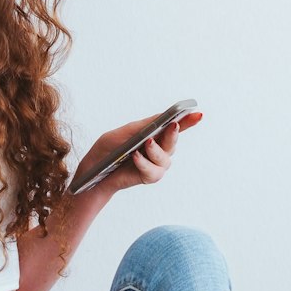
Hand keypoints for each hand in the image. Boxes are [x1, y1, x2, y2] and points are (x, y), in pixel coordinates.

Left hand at [79, 110, 203, 196]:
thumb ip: (144, 126)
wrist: (93, 171)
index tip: (197, 113)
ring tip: (146, 143)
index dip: (187, 120)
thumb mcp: (124, 133)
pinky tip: (136, 157)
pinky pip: (153, 171)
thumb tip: (163, 117)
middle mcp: (159, 149)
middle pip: (172, 141)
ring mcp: (155, 164)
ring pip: (165, 157)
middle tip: (173, 125)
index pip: (174, 125)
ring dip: (156, 150)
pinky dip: (144, 164)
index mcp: (154, 134)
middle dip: (174, 133)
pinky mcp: (149, 177)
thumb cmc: (107, 150)